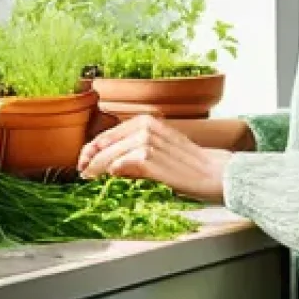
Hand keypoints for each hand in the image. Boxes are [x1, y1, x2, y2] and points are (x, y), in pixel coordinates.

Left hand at [77, 114, 232, 202]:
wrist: (217, 172)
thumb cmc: (190, 163)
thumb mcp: (160, 147)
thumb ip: (137, 149)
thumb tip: (112, 162)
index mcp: (146, 121)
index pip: (109, 133)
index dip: (93, 147)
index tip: (83, 159)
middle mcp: (145, 127)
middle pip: (107, 143)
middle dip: (90, 158)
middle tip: (81, 171)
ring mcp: (148, 141)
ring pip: (112, 154)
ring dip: (98, 166)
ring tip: (89, 177)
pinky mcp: (152, 159)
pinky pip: (125, 164)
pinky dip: (115, 169)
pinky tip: (111, 175)